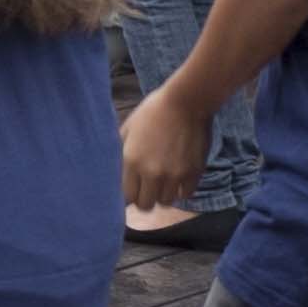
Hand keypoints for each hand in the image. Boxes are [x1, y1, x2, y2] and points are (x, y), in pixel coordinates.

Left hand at [121, 84, 212, 217]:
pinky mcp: (194, 173)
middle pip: (145, 205)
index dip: (128, 195)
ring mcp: (174, 175)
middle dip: (144, 199)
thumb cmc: (153, 112)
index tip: (132, 190)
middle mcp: (152, 172)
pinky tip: (178, 178)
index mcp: (131, 161)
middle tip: (147, 188)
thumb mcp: (128, 128)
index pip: (126, 197)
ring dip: (163, 195)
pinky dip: (181, 190)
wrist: (186, 101)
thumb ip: (120, 153)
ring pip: (166, 202)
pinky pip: (186, 195)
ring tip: (163, 182)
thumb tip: (114, 172)